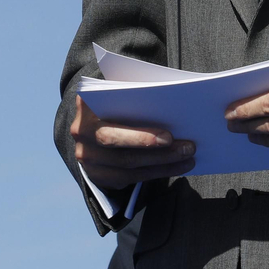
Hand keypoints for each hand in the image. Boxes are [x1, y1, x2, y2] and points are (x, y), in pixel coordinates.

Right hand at [70, 96, 194, 190]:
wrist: (92, 119)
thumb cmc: (116, 99)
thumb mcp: (120, 88)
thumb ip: (135, 90)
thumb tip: (172, 98)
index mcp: (87, 105)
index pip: (114, 124)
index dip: (141, 135)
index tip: (169, 137)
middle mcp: (81, 132)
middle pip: (122, 151)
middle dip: (158, 153)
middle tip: (187, 148)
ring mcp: (86, 157)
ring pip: (128, 168)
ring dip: (162, 165)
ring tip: (188, 159)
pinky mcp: (96, 174)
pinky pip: (128, 179)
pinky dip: (155, 173)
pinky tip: (175, 167)